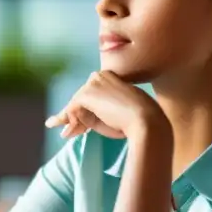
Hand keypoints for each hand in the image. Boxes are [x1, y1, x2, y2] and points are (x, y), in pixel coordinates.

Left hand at [44, 71, 168, 140]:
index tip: (81, 129)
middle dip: (74, 117)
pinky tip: (72, 132)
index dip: (84, 112)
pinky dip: (70, 120)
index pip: (91, 95)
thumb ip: (90, 117)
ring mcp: (93, 83)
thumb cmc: (133, 122)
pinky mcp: (88, 93)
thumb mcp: (109, 118)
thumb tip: (66, 129)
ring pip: (76, 103)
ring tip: (67, 134)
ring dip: (71, 120)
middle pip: (81, 98)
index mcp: (110, 78)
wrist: (146, 122)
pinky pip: (72, 108)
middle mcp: (100, 76)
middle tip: (69, 134)